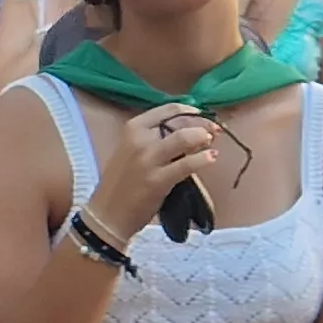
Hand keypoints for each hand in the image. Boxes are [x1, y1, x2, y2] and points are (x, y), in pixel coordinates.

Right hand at [82, 101, 224, 236]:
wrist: (108, 214)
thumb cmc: (122, 182)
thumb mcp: (132, 150)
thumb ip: (155, 138)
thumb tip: (189, 130)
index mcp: (133, 128)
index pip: (169, 109)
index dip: (192, 111)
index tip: (203, 118)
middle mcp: (140, 139)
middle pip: (180, 122)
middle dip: (202, 124)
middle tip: (214, 131)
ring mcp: (149, 160)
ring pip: (184, 138)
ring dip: (203, 137)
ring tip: (211, 144)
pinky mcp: (158, 180)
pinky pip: (187, 165)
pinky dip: (203, 159)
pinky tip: (211, 158)